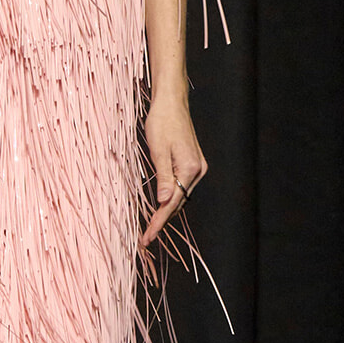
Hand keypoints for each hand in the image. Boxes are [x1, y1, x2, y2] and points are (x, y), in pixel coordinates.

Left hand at [141, 92, 206, 247]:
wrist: (172, 103)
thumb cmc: (162, 122)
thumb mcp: (158, 150)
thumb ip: (163, 178)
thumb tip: (164, 202)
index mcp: (190, 169)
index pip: (172, 203)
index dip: (158, 223)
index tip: (147, 238)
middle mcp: (198, 171)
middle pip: (178, 203)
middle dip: (162, 220)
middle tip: (145, 238)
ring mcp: (198, 168)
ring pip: (180, 196)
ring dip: (166, 211)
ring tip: (151, 227)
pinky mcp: (193, 164)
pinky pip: (181, 187)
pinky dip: (171, 198)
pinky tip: (161, 205)